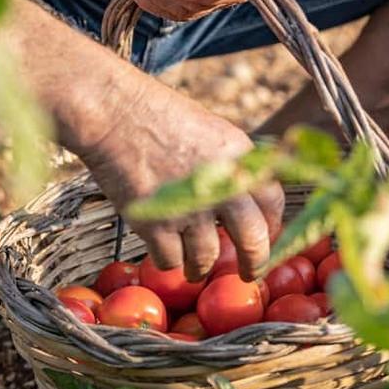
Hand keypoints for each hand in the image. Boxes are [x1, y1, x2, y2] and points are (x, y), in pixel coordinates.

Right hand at [79, 80, 283, 281]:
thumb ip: (231, 167)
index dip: (271, 228)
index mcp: (241, 159)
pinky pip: (171, 260)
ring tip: (194, 268)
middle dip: (253, 264)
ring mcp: (190, 208)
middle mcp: (223, 186)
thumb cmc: (158, 118)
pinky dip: (168, 262)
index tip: (264, 239)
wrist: (116, 114)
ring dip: (200, 268)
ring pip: (207, 258)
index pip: (272, 204)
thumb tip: (244, 202)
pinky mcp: (156, 225)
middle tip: (247, 274)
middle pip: (253, 240)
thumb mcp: (212, 133)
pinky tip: (164, 252)